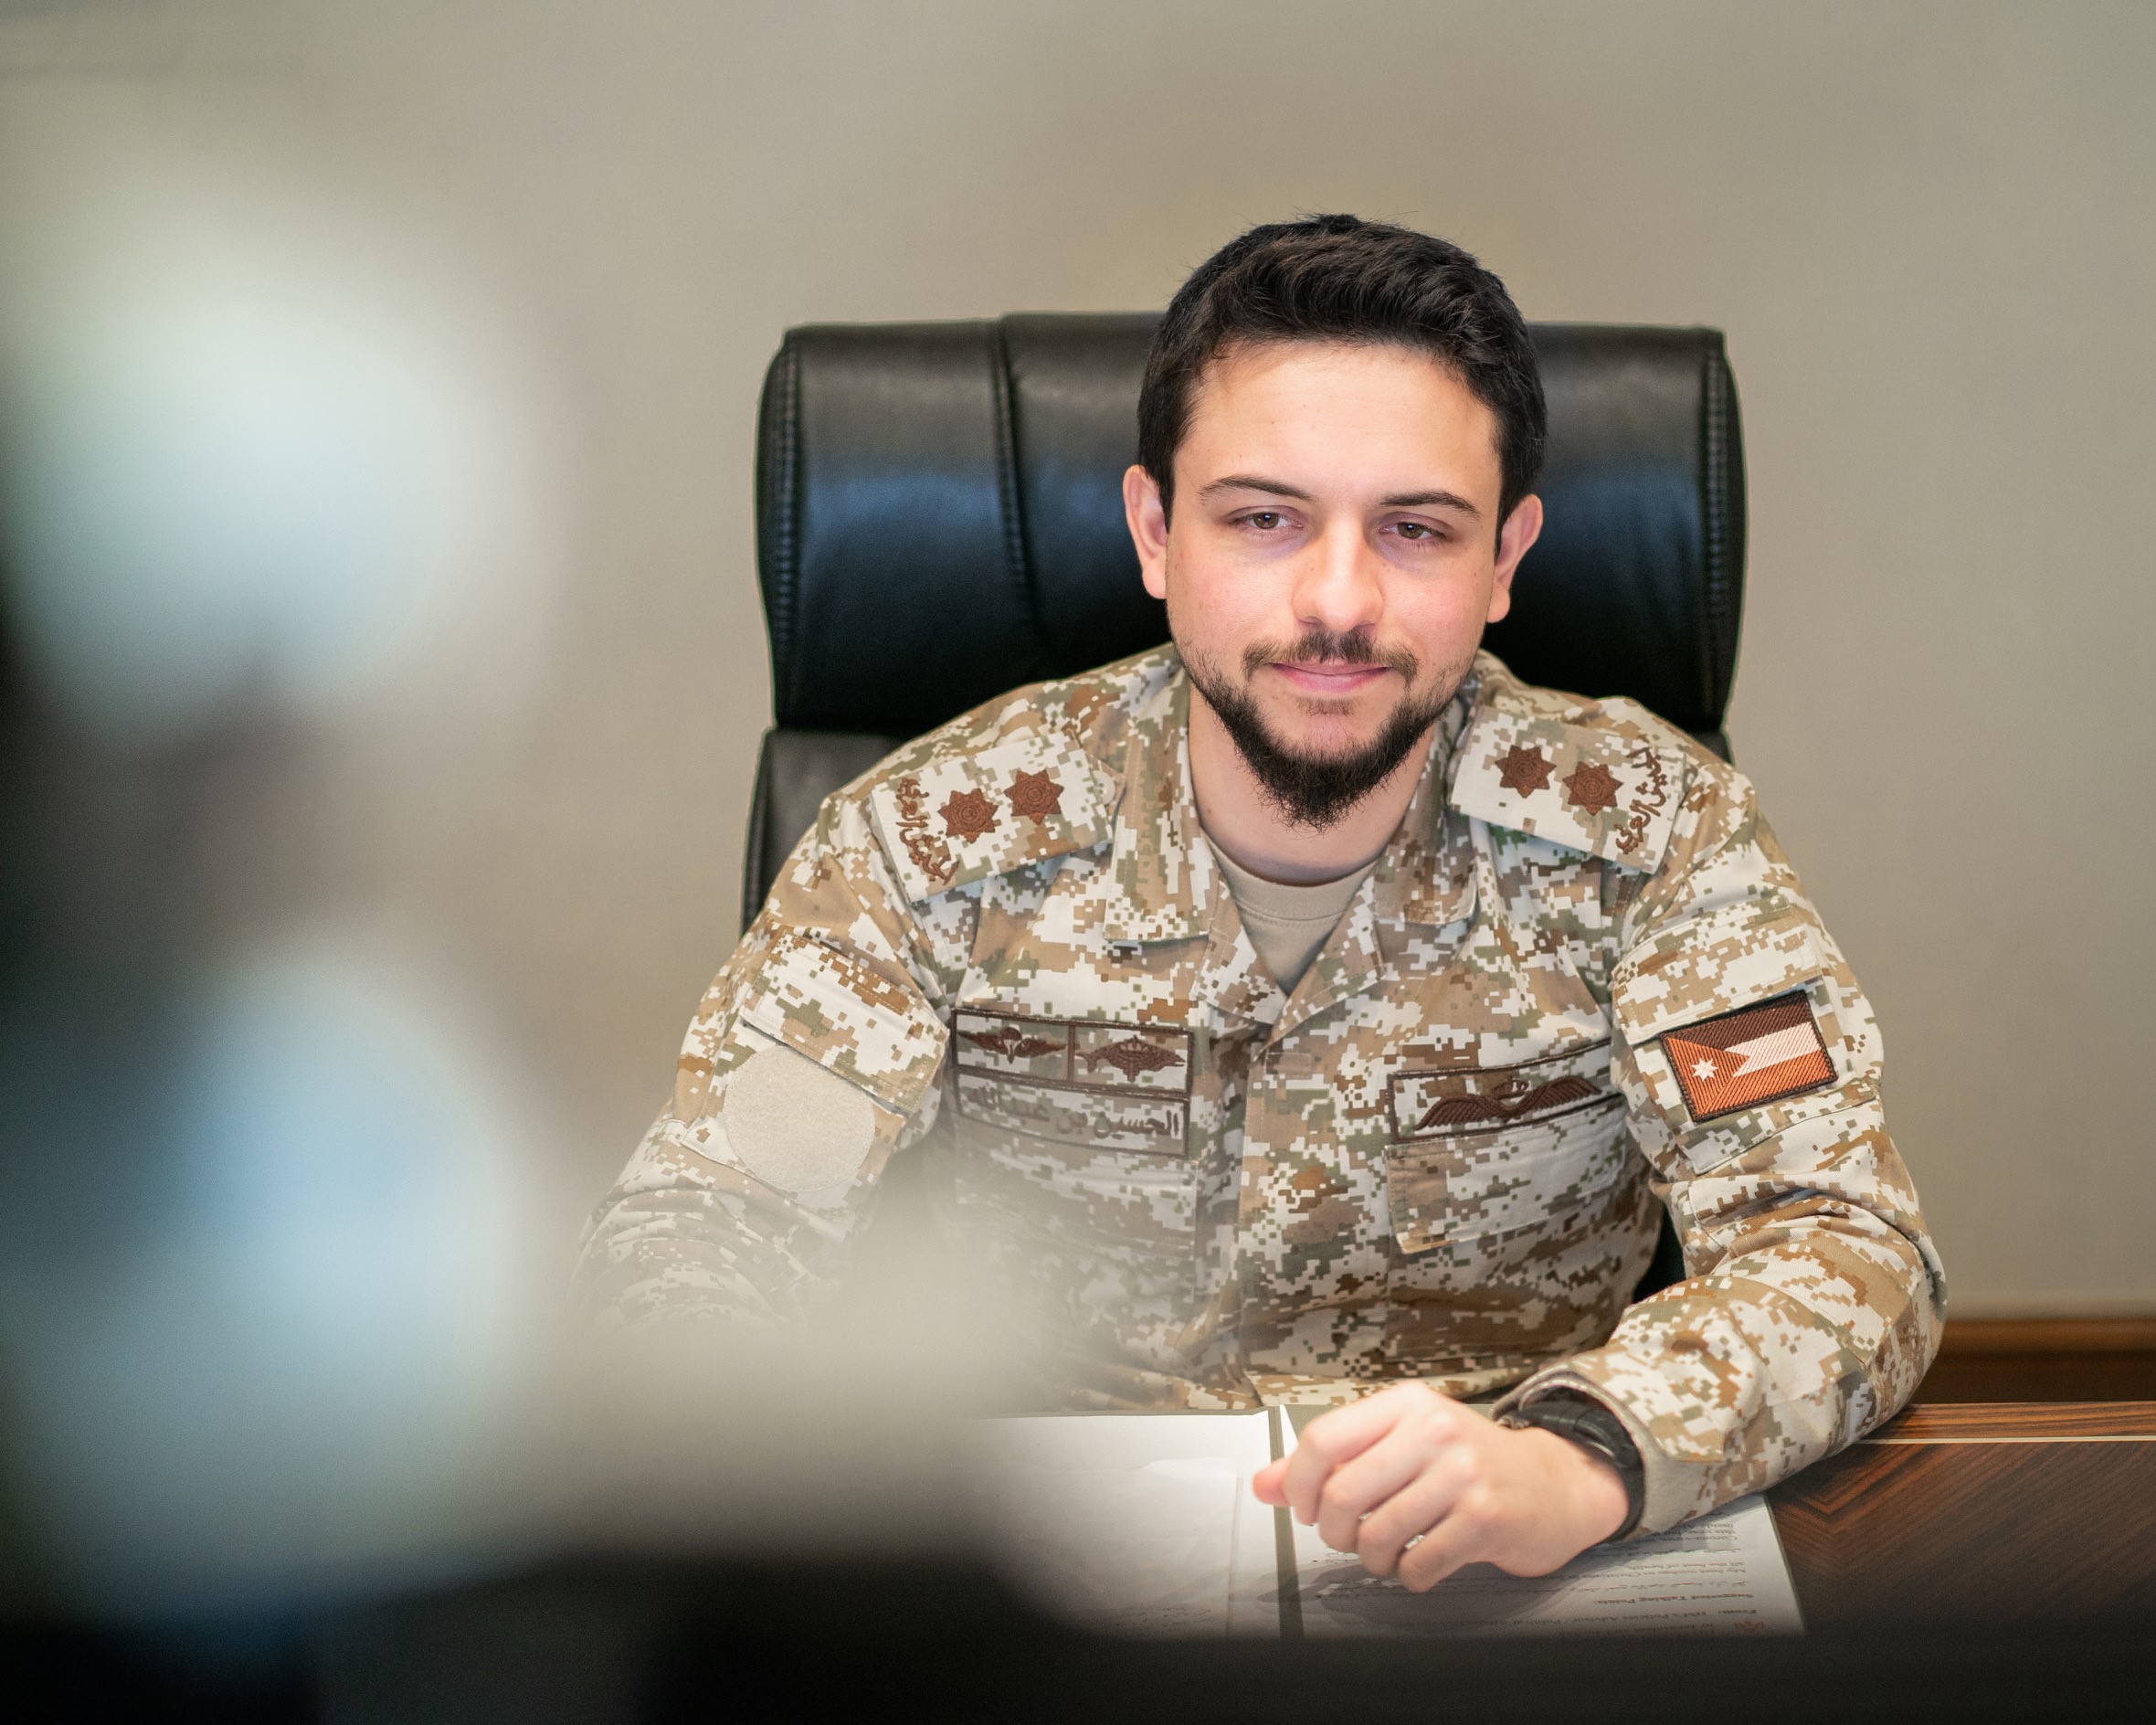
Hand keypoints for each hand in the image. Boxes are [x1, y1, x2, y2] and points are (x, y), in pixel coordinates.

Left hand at [1250, 1384, 1629, 1591]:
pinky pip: (1417, 1565)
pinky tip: (1422, 1561)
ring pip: (1377, 1535)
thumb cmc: (1469, 1464)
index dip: (1301, 1485)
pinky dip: (1409, 1576)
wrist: (1555, 1484)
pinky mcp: (1485, 1517)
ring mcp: (1462, 1473)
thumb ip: (1330, 1463)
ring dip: (1373, 1558)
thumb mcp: (1400, 1444)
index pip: (1323, 1439)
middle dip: (1336, 1532)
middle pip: (1343, 1493)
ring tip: (1390, 1550)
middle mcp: (1433, 1431)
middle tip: (1351, 1537)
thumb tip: (1263, 1484)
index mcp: (1405, 1405)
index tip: (1308, 1508)